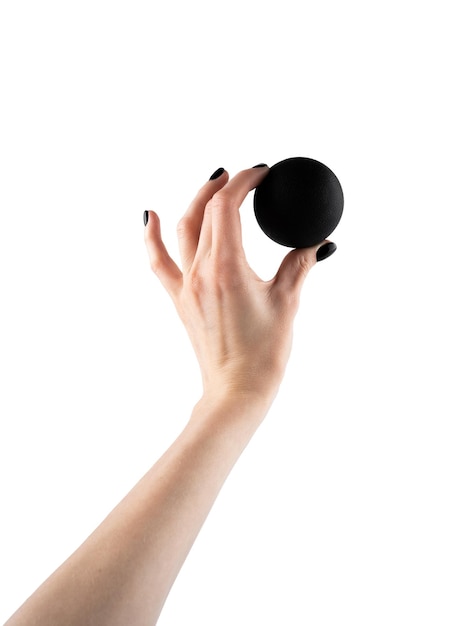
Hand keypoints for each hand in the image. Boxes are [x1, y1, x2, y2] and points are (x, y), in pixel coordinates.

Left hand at [144, 165, 334, 403]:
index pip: (226, 206)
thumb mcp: (287, 302)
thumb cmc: (263, 353)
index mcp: (227, 267)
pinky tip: (150, 216)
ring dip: (197, 200)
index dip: (243, 181)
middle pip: (204, 211)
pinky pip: (159, 261)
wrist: (237, 390)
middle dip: (225, 185)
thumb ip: (300, 265)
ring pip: (183, 229)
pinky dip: (152, 236)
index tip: (261, 174)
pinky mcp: (180, 299)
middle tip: (247, 177)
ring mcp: (186, 285)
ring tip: (214, 182)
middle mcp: (200, 271)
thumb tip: (318, 242)